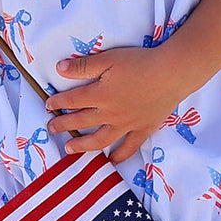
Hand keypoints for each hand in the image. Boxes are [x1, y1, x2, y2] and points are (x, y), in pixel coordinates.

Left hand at [44, 46, 187, 164]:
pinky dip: (119, 156)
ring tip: (69, 148)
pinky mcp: (143, 129)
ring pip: (100, 140)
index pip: (73, 100)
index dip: (58, 103)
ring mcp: (127, 125)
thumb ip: (83, 66)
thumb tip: (59, 69)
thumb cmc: (140, 63)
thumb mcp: (108, 59)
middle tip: (51, 128)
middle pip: (82, 121)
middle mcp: (110, 114)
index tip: (49, 106)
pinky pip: (129, 147)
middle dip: (63, 124)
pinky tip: (111, 161)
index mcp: (100, 95)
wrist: (171, 74)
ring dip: (82, 145)